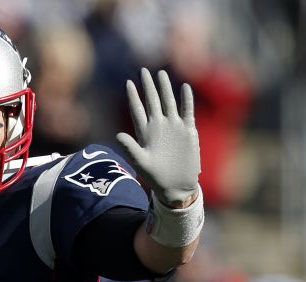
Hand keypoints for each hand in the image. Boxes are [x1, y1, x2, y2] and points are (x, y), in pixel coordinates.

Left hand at [115, 68, 200, 206]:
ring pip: (169, 102)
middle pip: (152, 101)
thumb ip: (130, 148)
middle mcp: (159, 126)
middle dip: (148, 86)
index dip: (133, 96)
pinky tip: (184, 87)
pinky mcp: (188, 131)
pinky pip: (187, 111)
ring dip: (165, 88)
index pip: (137, 110)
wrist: (176, 185)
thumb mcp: (141, 163)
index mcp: (146, 132)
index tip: (128, 83)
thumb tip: (117, 135)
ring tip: (161, 73)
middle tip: (143, 70)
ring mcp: (174, 127)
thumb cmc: (156, 177)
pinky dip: (186, 100)